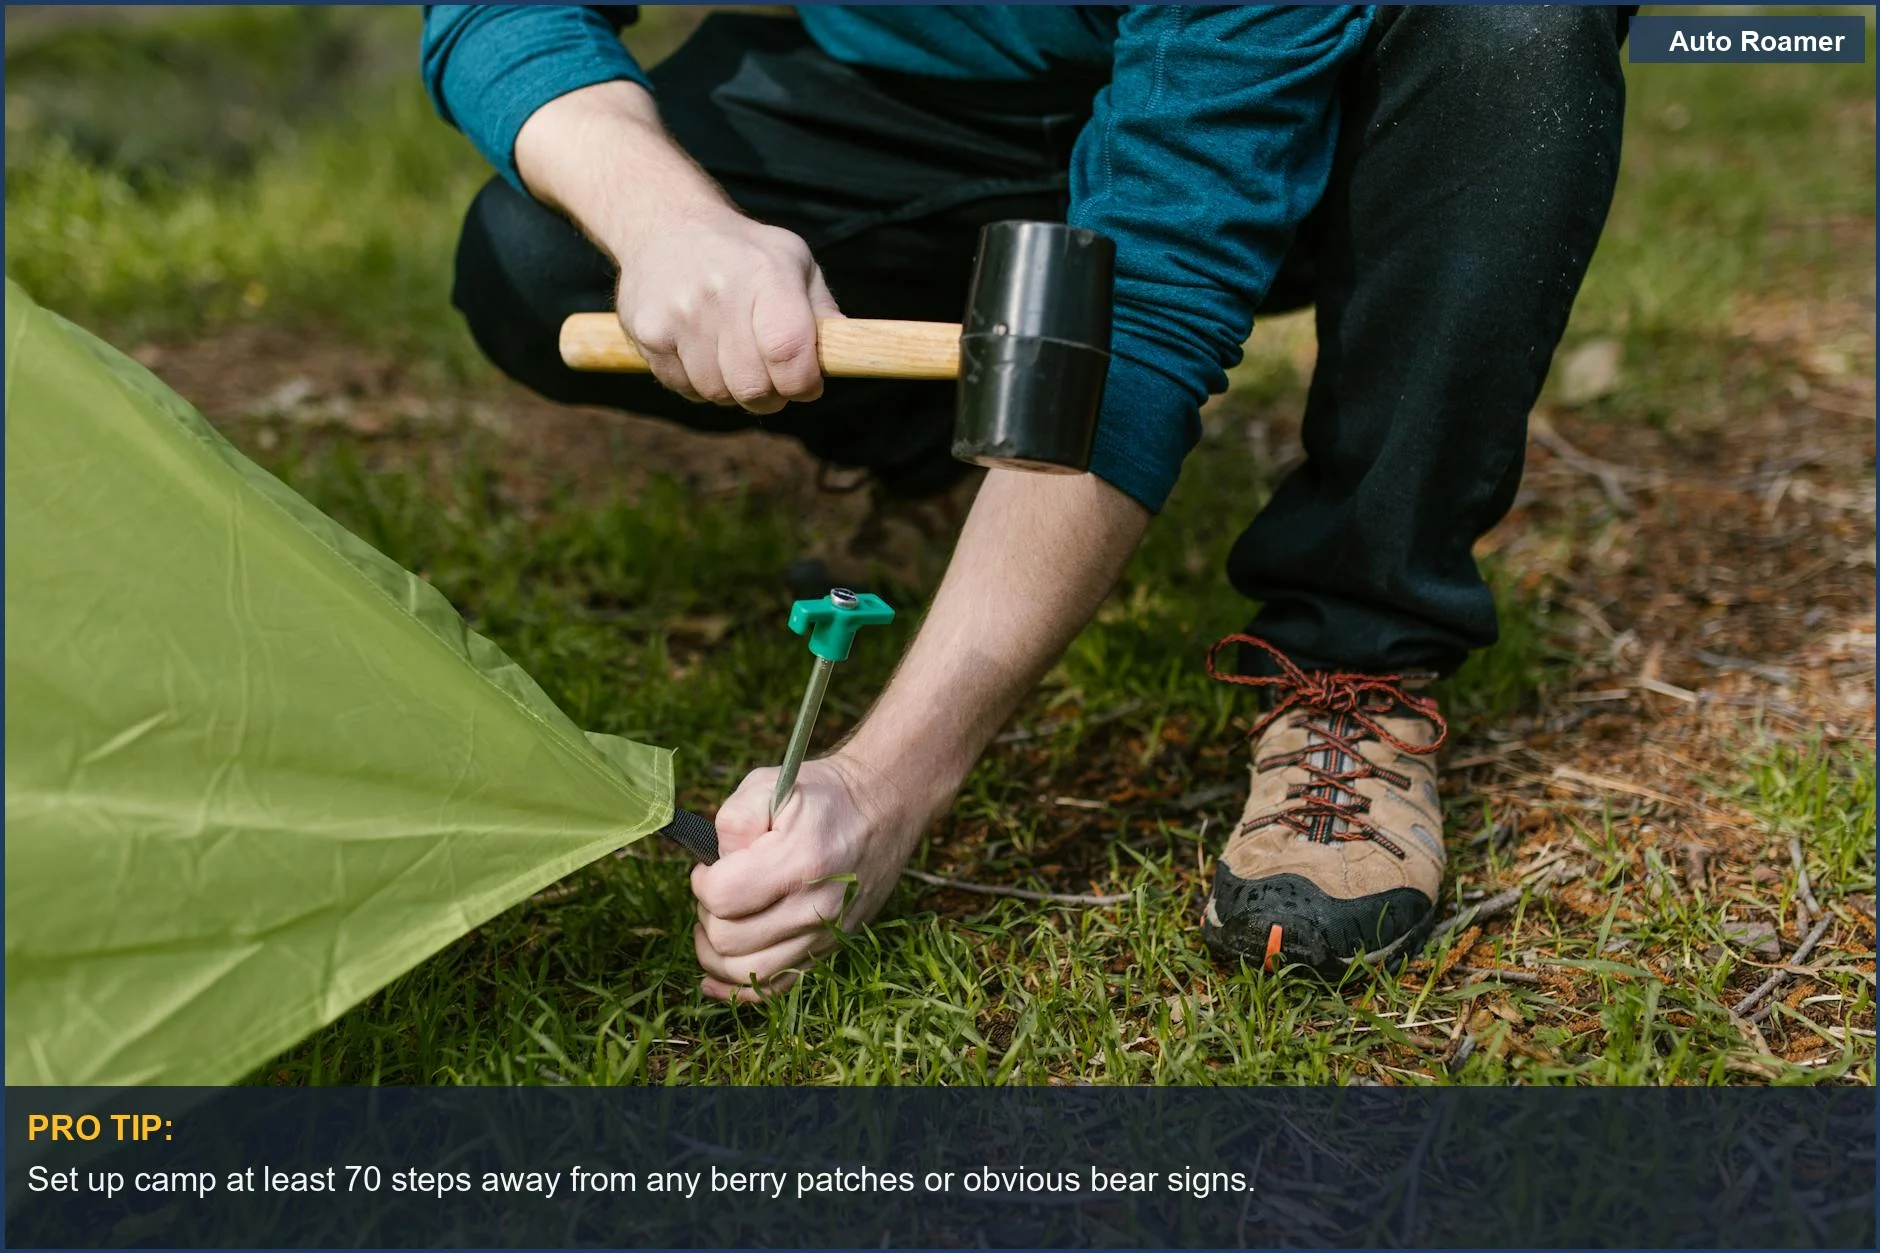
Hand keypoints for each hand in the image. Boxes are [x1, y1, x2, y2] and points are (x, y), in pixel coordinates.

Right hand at [514, 80, 838, 415]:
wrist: (663, 223)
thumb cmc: (745, 252)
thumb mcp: (793, 262)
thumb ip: (822, 311)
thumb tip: (854, 355)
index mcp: (765, 274)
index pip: (789, 353)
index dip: (802, 383)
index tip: (806, 383)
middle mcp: (719, 293)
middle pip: (753, 387)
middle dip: (770, 394)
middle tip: (770, 377)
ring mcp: (678, 314)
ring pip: (717, 393)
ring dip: (732, 389)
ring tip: (733, 357)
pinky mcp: (647, 332)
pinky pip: (683, 387)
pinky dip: (697, 382)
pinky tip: (700, 350)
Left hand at [691, 753, 932, 1001]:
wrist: (882, 811)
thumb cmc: (822, 798)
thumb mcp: (770, 785)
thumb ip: (732, 820)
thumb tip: (715, 864)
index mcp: (800, 860)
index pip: (722, 897)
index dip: (702, 882)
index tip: (710, 866)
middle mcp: (816, 906)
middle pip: (727, 940)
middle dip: (708, 914)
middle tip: (718, 889)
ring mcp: (824, 934)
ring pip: (744, 971)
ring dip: (715, 951)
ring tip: (718, 921)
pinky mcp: (828, 950)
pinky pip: (773, 988)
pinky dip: (737, 989)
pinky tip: (714, 977)